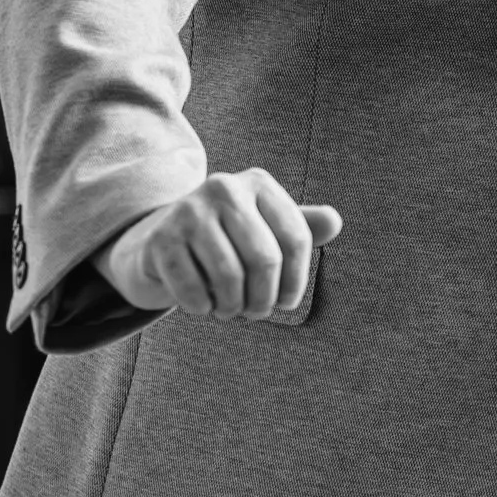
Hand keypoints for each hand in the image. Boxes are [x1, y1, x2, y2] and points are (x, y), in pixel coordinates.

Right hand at [95, 168, 343, 320]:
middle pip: (265, 259)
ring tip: (230, 311)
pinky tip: (203, 307)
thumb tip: (335, 221)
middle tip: (256, 313)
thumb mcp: (266, 228)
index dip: (296, 281)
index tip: (287, 303)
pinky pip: (191, 287)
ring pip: (229, 276)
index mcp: (259, 183)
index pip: (296, 238)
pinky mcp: (161, 237)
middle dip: (264, 299)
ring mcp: (189, 210)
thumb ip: (302, 227)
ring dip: (232, 307)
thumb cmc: (228, 239)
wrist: (162, 240)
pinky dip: (201, 307)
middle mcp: (225, 187)